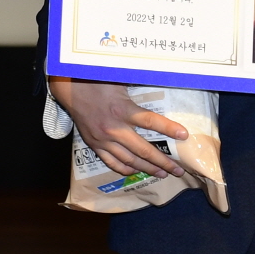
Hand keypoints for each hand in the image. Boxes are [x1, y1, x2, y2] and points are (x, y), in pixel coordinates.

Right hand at [49, 76, 186, 178]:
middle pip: (144, 150)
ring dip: (147, 169)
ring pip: (129, 160)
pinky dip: (125, 169)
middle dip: (163, 161)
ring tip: (162, 174)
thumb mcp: (120, 79)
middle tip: (177, 170)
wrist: (70, 89)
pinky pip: (111, 162)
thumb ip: (138, 86)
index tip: (184, 135)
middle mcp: (114, 128)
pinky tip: (135, 172)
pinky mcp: (94, 144)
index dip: (169, 128)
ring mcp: (103, 139)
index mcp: (122, 110)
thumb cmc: (97, 81)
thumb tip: (160, 80)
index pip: (151, 121)